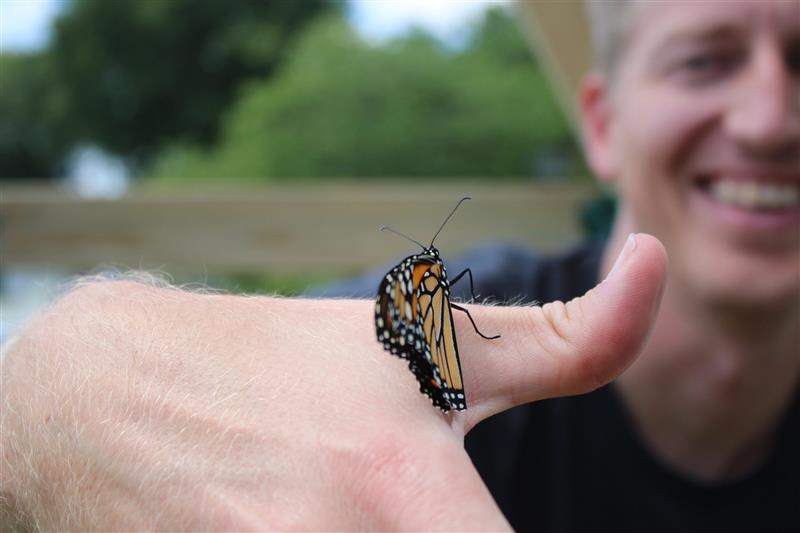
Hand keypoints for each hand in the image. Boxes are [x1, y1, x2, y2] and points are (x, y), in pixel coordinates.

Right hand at [0, 234, 665, 529]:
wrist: (96, 391)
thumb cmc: (275, 361)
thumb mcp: (422, 343)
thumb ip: (565, 337)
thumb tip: (652, 262)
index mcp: (400, 486)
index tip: (474, 506)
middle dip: (441, 531)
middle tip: (400, 488)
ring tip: (334, 493)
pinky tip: (290, 514)